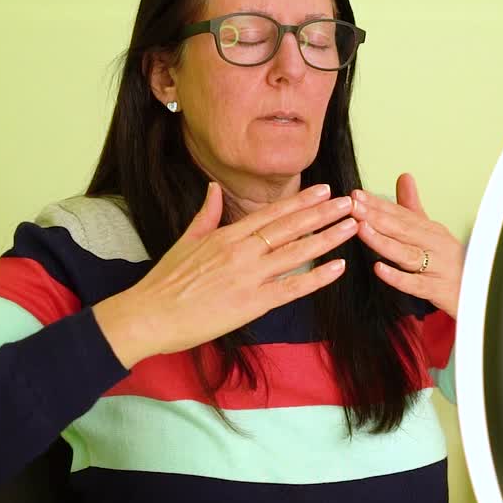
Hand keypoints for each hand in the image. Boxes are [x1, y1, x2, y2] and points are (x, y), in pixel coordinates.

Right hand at [94, 182, 357, 367]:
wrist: (150, 314)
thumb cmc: (165, 281)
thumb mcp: (186, 240)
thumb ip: (206, 214)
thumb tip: (213, 188)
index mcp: (226, 235)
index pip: (271, 213)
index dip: (300, 201)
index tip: (323, 189)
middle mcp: (242, 251)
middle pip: (290, 227)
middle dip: (322, 213)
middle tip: (351, 201)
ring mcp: (249, 277)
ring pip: (296, 252)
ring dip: (327, 238)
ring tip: (351, 226)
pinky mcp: (251, 303)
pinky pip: (291, 288)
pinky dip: (316, 278)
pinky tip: (337, 268)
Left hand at [350, 173, 463, 316]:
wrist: (482, 292)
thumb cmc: (451, 262)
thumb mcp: (432, 231)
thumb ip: (412, 207)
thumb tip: (404, 176)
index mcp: (431, 230)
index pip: (401, 213)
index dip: (377, 204)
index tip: (356, 195)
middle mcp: (435, 245)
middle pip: (402, 229)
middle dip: (376, 216)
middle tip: (353, 206)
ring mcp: (438, 267)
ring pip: (407, 253)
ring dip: (383, 241)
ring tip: (362, 229)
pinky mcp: (438, 290)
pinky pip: (416, 284)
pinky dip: (397, 277)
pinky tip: (379, 268)